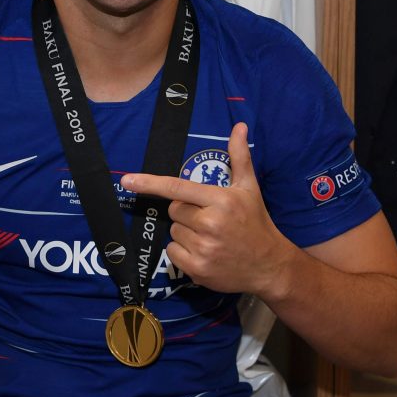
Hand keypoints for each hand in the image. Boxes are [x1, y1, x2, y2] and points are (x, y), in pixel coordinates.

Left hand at [121, 122, 295, 297]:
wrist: (270, 266)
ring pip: (173, 231)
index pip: (177, 188)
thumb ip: (239, 157)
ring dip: (185, 233)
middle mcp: (210, 224)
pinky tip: (204, 253)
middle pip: (174, 210)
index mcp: (221, 200)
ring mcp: (203, 248)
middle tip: (208, 219)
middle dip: (186, 212)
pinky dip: (182, 252)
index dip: (150, 183)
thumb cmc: (256, 222)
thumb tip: (239, 126)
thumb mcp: (249, 188)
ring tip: (210, 237)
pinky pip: (172, 253)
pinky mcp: (197, 269)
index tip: (127, 180)